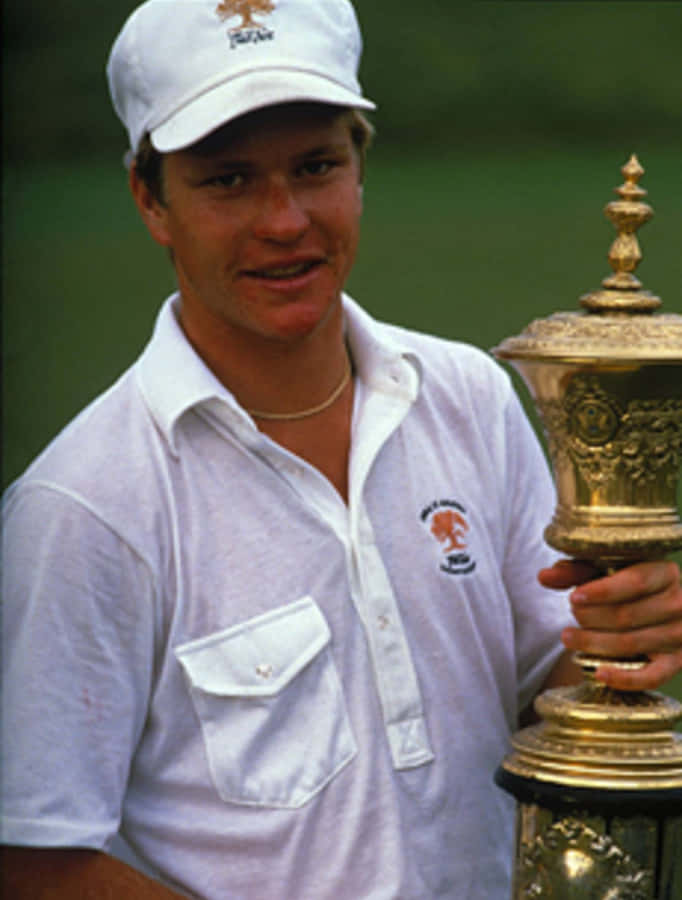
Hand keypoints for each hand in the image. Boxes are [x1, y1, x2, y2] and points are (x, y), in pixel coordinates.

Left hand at [538, 559, 681, 690]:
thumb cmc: (621, 583)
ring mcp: (680, 634)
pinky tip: (599, 673)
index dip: (602, 591)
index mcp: (664, 572)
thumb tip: (544, 576)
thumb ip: (574, 571)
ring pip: (631, 643)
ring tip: (567, 637)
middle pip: (627, 615)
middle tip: (571, 616)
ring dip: (593, 643)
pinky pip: (651, 676)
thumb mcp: (601, 570)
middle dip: (590, 617)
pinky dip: (623, 678)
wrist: (653, 607)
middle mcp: (679, 602)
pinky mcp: (676, 662)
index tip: (574, 598)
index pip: (635, 581)